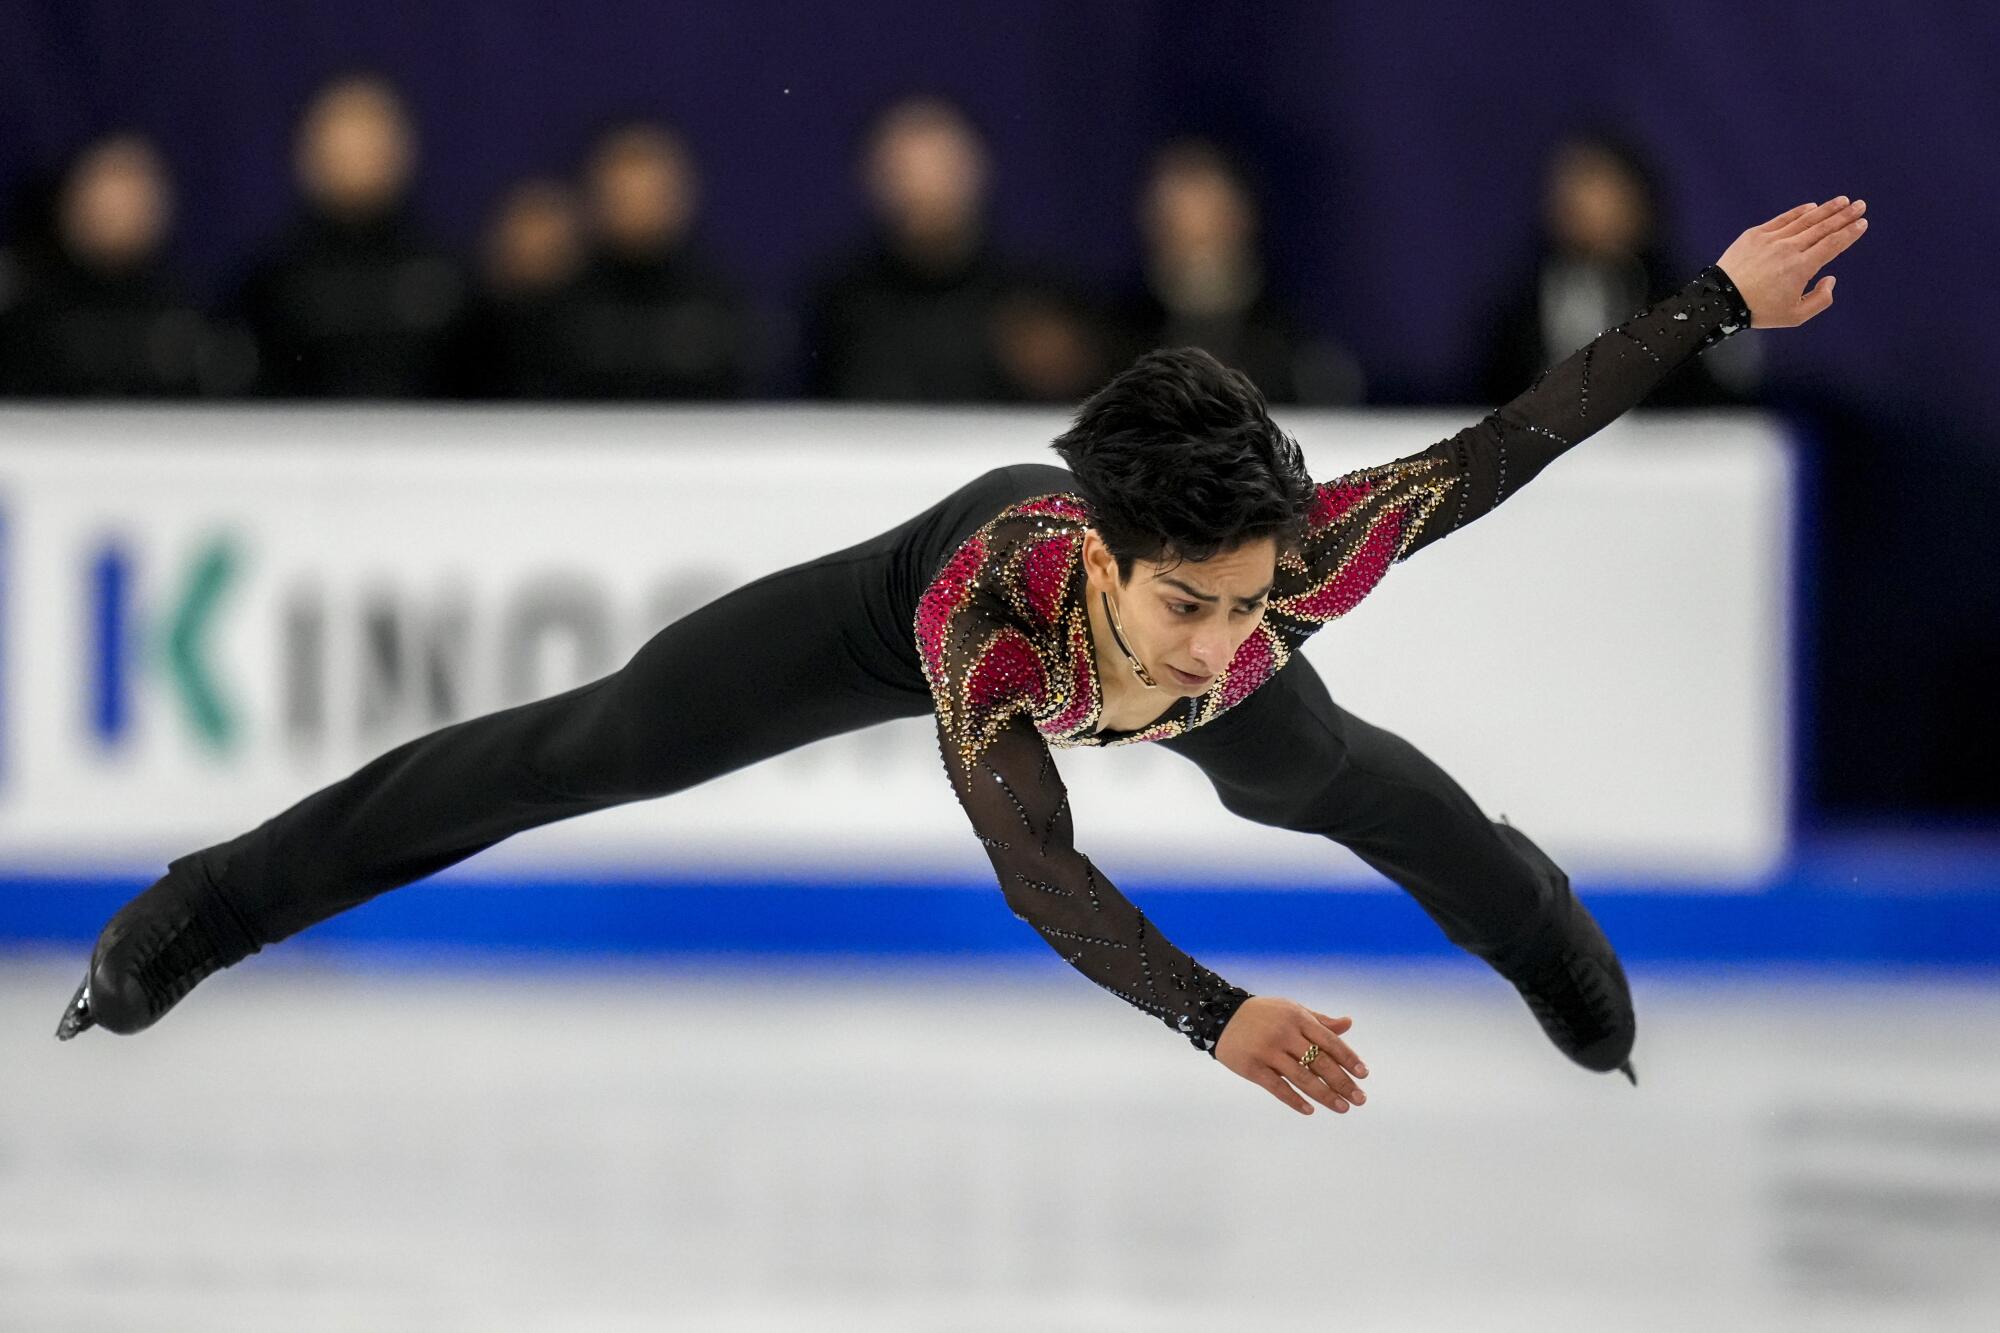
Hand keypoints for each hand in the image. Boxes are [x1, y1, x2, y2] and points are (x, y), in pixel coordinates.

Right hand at [1215, 995, 1367, 1115]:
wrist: (1220, 1016)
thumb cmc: (1263, 1014)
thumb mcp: (1291, 1010)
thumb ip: (1319, 1021)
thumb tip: (1348, 1024)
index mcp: (1297, 1018)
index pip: (1329, 1041)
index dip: (1348, 1058)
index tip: (1363, 1075)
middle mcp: (1284, 1034)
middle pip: (1320, 1062)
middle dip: (1342, 1082)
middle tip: (1360, 1099)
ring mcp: (1267, 1051)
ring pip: (1302, 1078)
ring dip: (1325, 1095)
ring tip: (1342, 1108)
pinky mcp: (1252, 1067)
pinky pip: (1277, 1087)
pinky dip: (1295, 1100)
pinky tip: (1310, 1110)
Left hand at [1715, 196, 1868, 328]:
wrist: (1720, 300)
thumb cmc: (1758, 311)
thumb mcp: (1795, 316)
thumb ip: (1820, 299)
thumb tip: (1830, 278)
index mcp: (1802, 267)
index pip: (1833, 244)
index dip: (1850, 233)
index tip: (1862, 223)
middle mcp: (1789, 248)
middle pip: (1823, 228)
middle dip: (1844, 215)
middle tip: (1860, 205)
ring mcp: (1772, 239)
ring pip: (1805, 220)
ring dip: (1826, 209)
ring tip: (1842, 201)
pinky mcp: (1755, 234)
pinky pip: (1782, 219)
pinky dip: (1799, 212)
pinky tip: (1812, 207)